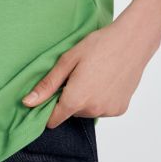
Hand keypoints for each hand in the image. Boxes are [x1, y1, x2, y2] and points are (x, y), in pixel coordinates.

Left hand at [21, 12, 160, 128]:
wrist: (133, 41)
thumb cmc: (99, 45)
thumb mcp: (68, 60)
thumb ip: (48, 85)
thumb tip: (27, 102)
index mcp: (76, 99)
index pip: (53, 120)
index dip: (48, 108)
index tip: (51, 93)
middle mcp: (93, 110)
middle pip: (71, 113)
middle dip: (69, 98)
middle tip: (77, 74)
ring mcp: (108, 111)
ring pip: (87, 111)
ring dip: (85, 99)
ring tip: (93, 75)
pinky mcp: (120, 109)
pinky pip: (103, 109)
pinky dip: (101, 99)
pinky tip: (106, 80)